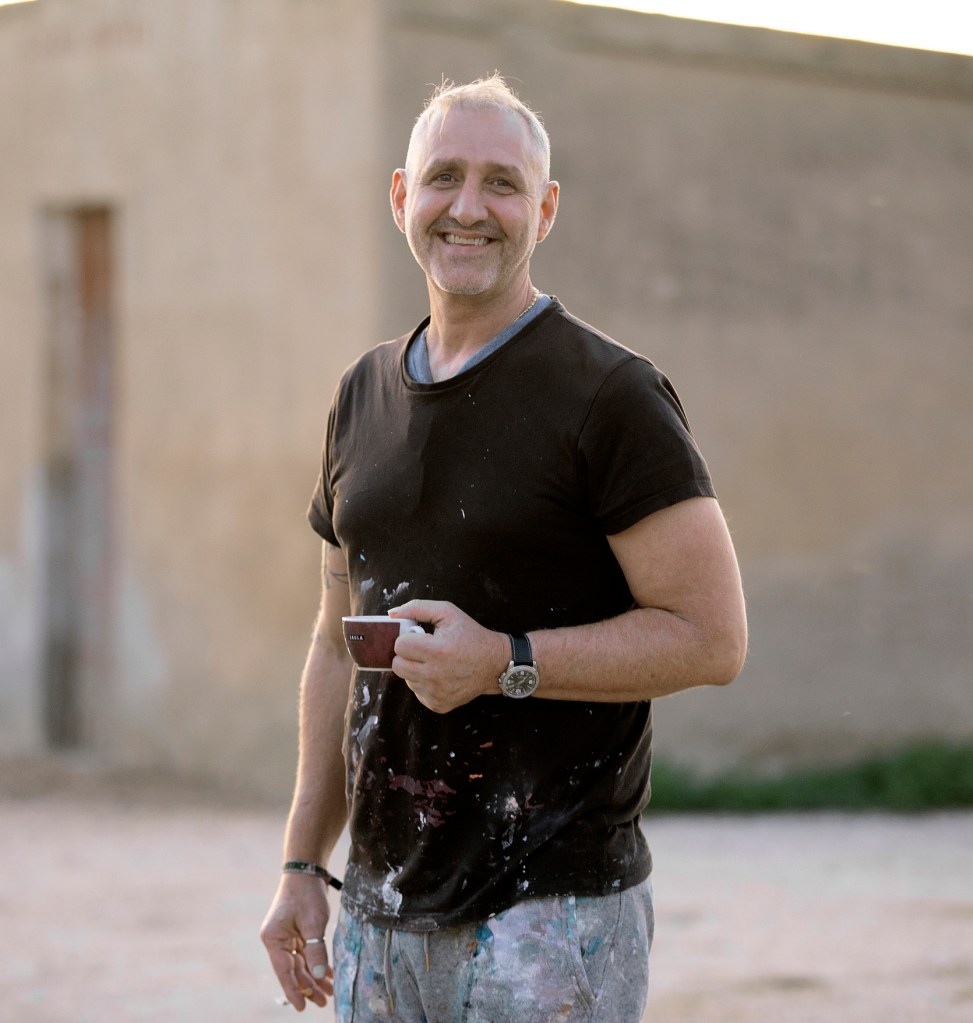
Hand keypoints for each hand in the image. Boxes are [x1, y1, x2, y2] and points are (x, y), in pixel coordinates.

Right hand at [260, 874, 334, 1010]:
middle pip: (293, 969)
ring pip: (301, 963)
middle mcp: (277, 940)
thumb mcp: (314, 923)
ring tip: (329, 992)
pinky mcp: (296, 932)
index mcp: (273, 939)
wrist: (307, 869)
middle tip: (324, 1002)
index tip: (303, 1007)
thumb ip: (316, 950)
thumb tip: (319, 976)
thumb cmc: (307, 893)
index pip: (284, 971)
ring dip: (315, 976)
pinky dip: (316, 962)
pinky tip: (328, 974)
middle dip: (309, 985)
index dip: (295, 990)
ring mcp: (286, 936)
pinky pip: (306, 953)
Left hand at [389, 600, 507, 713]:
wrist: (494, 664)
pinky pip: (416, 692)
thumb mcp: (448, 613)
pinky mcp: (437, 705)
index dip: (409, 638)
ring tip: (434, 662)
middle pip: (397, 665)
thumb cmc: (470, 636)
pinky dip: (423, 683)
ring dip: (415, 669)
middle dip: (408, 655)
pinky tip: (439, 675)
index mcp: (437, 650)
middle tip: (425, 650)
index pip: (399, 645)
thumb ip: (417, 608)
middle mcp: (435, 675)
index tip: (421, 637)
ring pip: (406, 679)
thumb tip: (392, 614)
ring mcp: (436, 693)